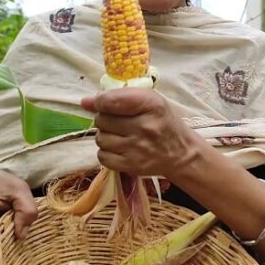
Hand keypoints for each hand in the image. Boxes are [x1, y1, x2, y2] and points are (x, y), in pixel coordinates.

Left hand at [80, 88, 203, 179]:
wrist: (180, 153)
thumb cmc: (161, 122)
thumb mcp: (147, 101)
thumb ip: (116, 97)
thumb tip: (84, 102)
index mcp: (151, 104)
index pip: (110, 101)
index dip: (101, 102)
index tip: (106, 104)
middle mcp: (144, 126)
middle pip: (102, 120)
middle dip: (105, 119)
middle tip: (118, 122)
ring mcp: (137, 148)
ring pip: (100, 138)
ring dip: (106, 136)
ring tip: (120, 136)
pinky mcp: (132, 166)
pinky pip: (102, 156)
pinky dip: (107, 152)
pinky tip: (119, 149)